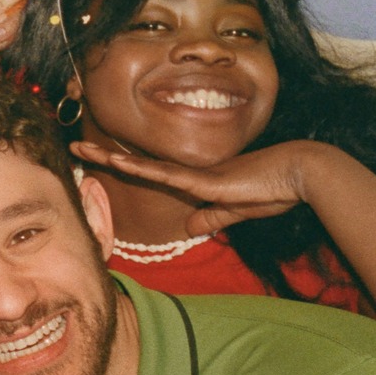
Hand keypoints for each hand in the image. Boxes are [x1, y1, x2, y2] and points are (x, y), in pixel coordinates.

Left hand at [70, 138, 317, 233]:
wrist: (300, 174)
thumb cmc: (273, 189)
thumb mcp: (236, 211)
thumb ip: (213, 218)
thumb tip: (191, 227)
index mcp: (195, 180)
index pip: (151, 173)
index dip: (124, 165)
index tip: (99, 158)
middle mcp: (189, 173)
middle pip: (138, 164)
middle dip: (105, 155)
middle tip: (75, 147)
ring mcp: (194, 174)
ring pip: (142, 165)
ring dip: (110, 157)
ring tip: (80, 148)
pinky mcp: (204, 180)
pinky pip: (165, 175)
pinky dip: (139, 169)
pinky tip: (116, 161)